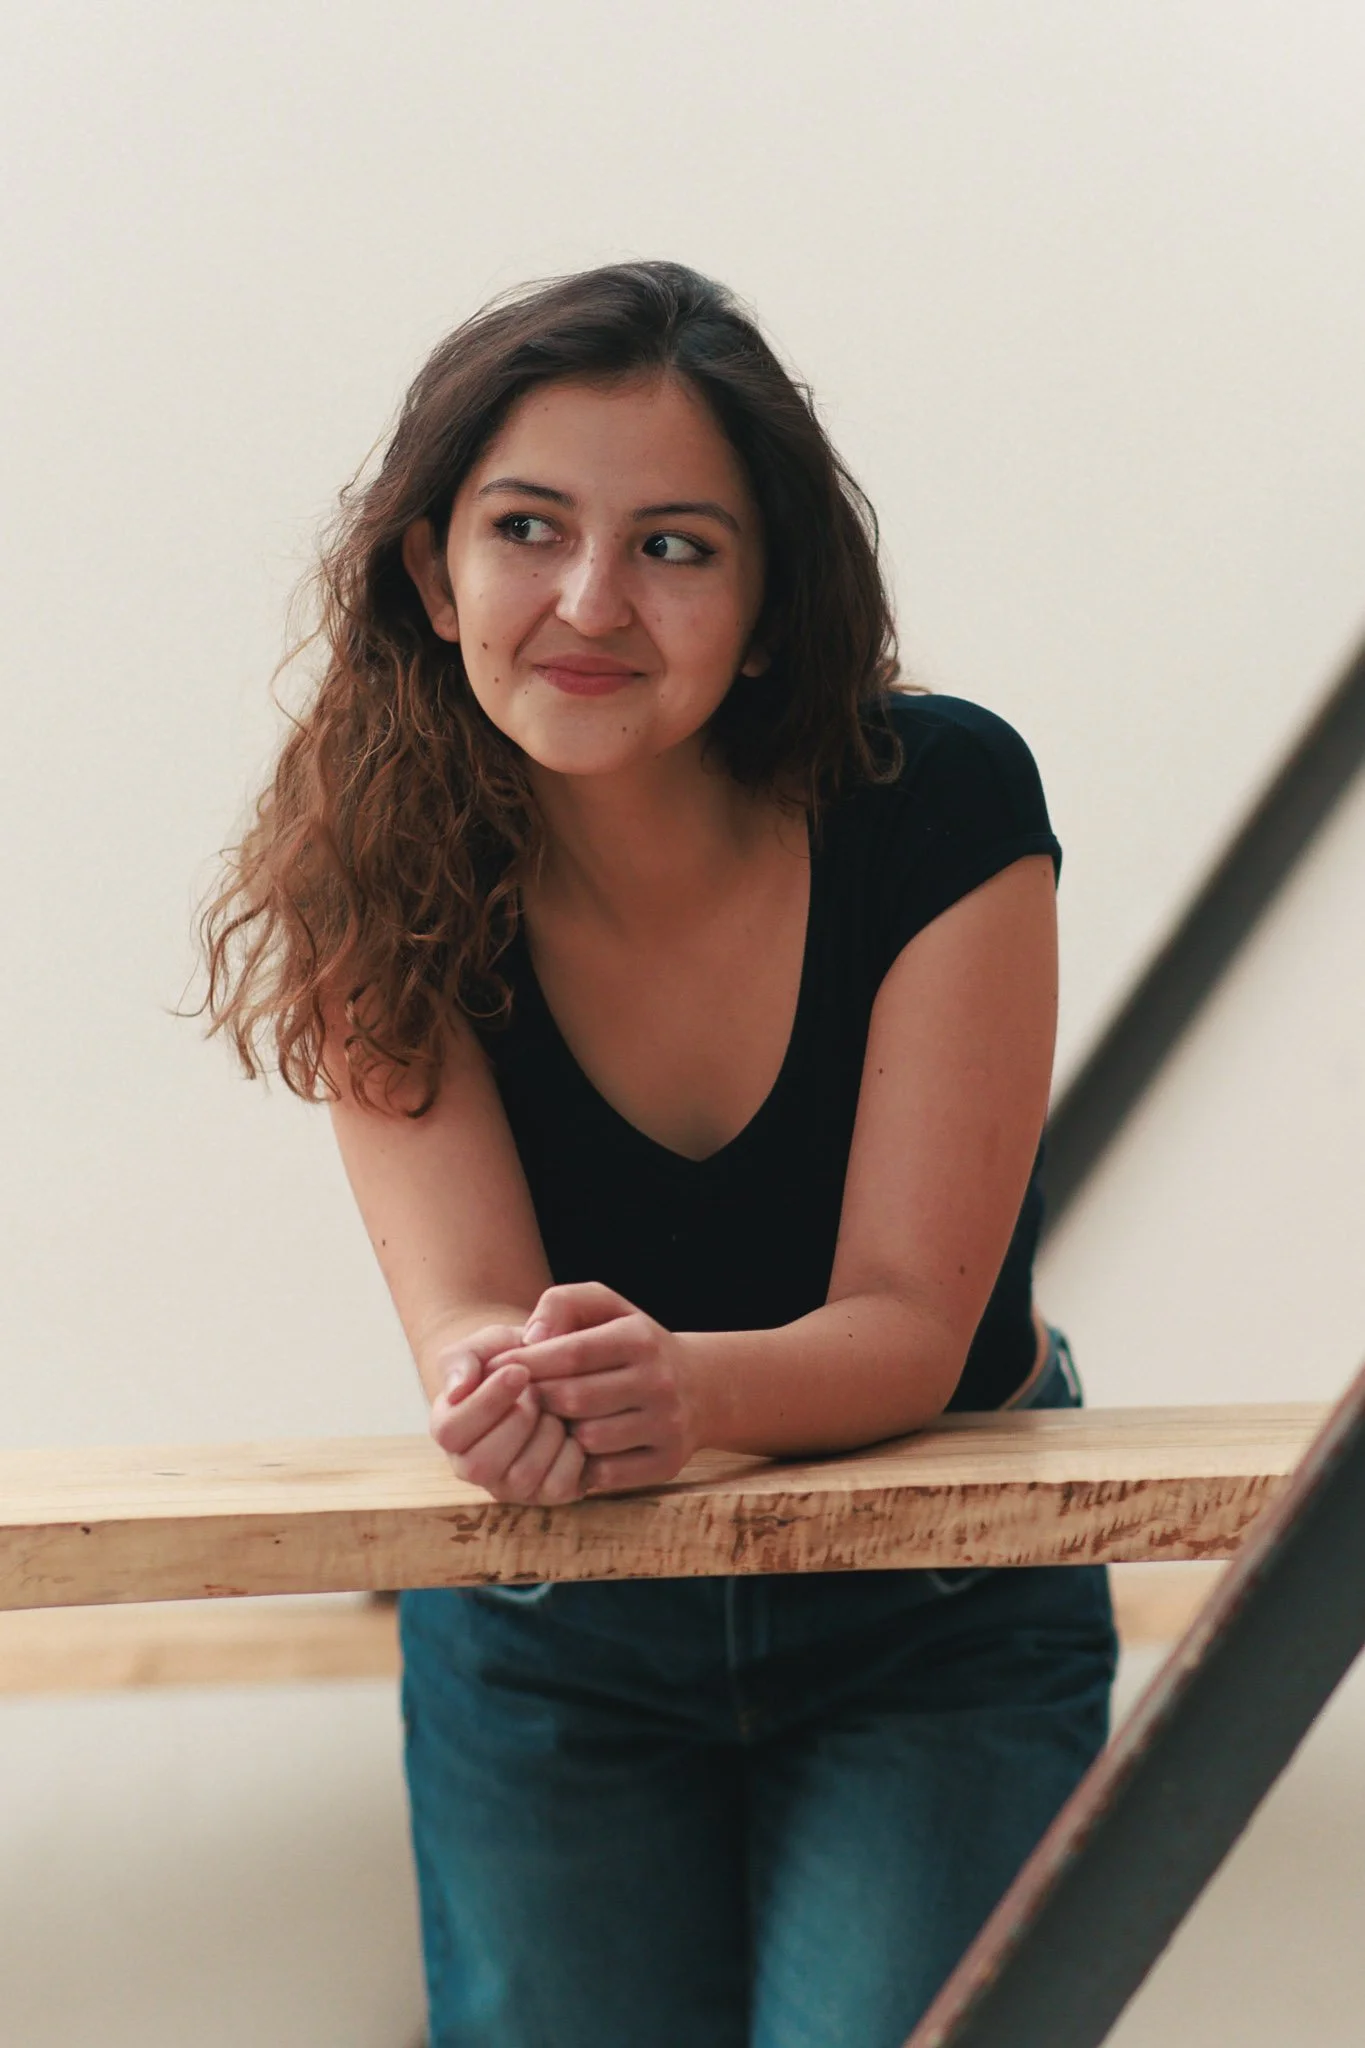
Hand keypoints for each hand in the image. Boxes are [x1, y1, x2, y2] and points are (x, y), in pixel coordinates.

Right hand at [427, 1322, 585, 1505]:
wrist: (553, 1374)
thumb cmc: (512, 1357)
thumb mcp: (486, 1345)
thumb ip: (463, 1359)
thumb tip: (456, 1390)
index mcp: (449, 1430)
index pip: (450, 1432)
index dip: (486, 1402)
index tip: (519, 1371)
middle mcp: (472, 1467)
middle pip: (480, 1465)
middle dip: (518, 1420)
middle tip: (538, 1391)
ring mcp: (509, 1486)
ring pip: (521, 1477)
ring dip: (546, 1435)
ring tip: (553, 1408)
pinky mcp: (546, 1494)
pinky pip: (559, 1487)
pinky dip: (574, 1454)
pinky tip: (572, 1429)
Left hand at [505, 1283, 701, 1494]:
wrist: (701, 1386)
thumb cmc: (633, 1344)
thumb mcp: (606, 1307)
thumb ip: (562, 1303)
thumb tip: (530, 1338)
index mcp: (639, 1338)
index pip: (570, 1353)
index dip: (527, 1363)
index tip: (497, 1369)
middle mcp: (659, 1381)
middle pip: (573, 1399)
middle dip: (538, 1399)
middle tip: (519, 1399)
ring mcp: (667, 1425)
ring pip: (587, 1439)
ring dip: (560, 1433)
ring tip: (551, 1421)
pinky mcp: (667, 1462)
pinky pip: (606, 1474)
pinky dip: (583, 1463)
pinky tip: (576, 1447)